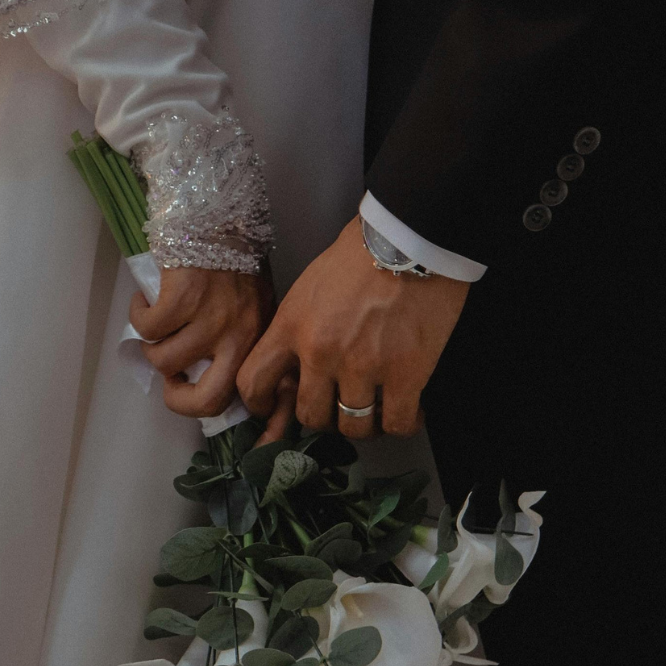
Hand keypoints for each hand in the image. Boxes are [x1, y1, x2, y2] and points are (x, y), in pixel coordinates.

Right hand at [130, 265, 274, 417]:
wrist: (217, 212)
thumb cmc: (234, 256)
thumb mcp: (251, 303)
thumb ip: (239, 337)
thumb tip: (207, 372)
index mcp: (258, 337)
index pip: (243, 394)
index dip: (210, 401)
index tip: (192, 386)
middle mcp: (239, 334)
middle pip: (209, 400)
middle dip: (179, 400)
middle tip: (170, 381)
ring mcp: (210, 319)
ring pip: (165, 361)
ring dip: (152, 346)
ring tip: (156, 325)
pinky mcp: (181, 300)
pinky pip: (146, 329)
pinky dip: (138, 316)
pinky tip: (146, 300)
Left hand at [237, 217, 469, 438]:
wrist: (412, 238)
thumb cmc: (362, 253)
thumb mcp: (309, 285)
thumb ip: (297, 326)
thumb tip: (296, 362)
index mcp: (292, 326)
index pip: (253, 382)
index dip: (261, 403)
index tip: (274, 407)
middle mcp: (321, 353)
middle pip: (309, 416)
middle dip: (323, 417)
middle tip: (339, 406)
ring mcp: (363, 367)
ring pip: (353, 428)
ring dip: (364, 423)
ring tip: (376, 409)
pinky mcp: (406, 374)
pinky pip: (397, 423)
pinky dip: (403, 423)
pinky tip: (408, 409)